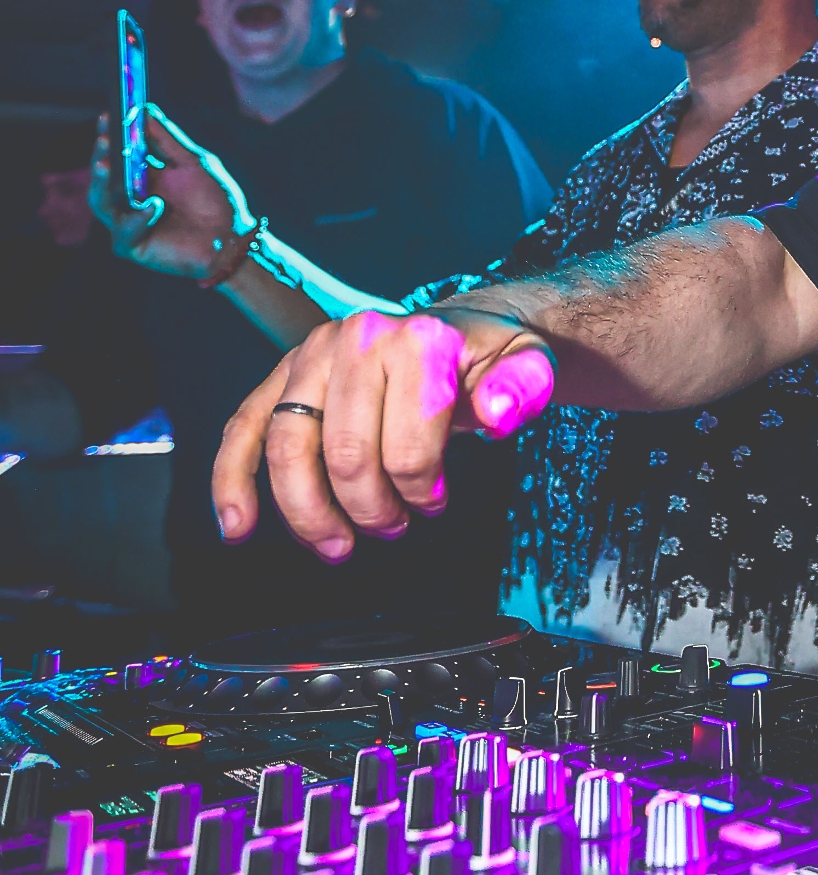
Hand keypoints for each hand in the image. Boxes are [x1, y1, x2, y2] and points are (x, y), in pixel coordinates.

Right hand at [91, 107, 248, 277]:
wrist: (232, 238)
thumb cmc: (216, 200)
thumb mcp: (193, 162)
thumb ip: (167, 140)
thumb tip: (144, 110)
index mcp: (144, 176)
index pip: (118, 153)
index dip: (110, 134)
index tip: (106, 114)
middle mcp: (132, 198)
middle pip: (104, 177)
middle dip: (101, 156)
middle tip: (104, 140)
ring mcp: (129, 221)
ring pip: (101, 202)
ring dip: (102, 184)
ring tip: (106, 166)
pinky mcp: (133, 245)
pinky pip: (123, 230)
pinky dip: (137, 218)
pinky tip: (154, 206)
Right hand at [213, 307, 557, 555]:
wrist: (456, 329)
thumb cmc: (488, 359)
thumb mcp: (528, 365)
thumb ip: (524, 389)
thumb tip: (496, 415)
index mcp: (417, 339)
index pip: (408, 446)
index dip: (420, 492)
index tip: (434, 501)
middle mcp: (357, 338)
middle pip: (345, 454)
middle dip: (369, 509)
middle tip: (392, 526)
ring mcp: (313, 355)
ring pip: (288, 448)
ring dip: (309, 513)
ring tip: (337, 545)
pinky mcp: (284, 374)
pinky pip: (245, 428)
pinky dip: (233, 481)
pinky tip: (238, 526)